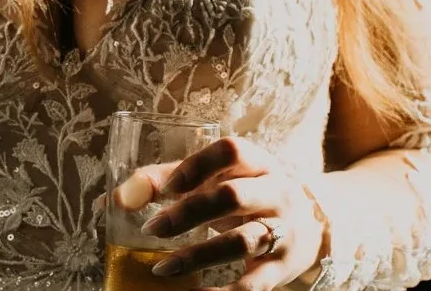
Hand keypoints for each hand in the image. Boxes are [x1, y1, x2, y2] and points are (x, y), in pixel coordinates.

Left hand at [119, 135, 325, 289]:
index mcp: (257, 162)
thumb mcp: (223, 179)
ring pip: (241, 241)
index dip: (198, 166)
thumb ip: (171, 182)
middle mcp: (275, 192)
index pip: (231, 151)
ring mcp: (282, 230)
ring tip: (162, 268)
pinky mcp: (282, 266)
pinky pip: (254, 284)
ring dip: (198, 255)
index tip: (167, 187)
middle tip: (151, 229)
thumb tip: (114, 199)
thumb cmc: (250, 194)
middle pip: (233, 196)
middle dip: (189, 212)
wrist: (316, 224)